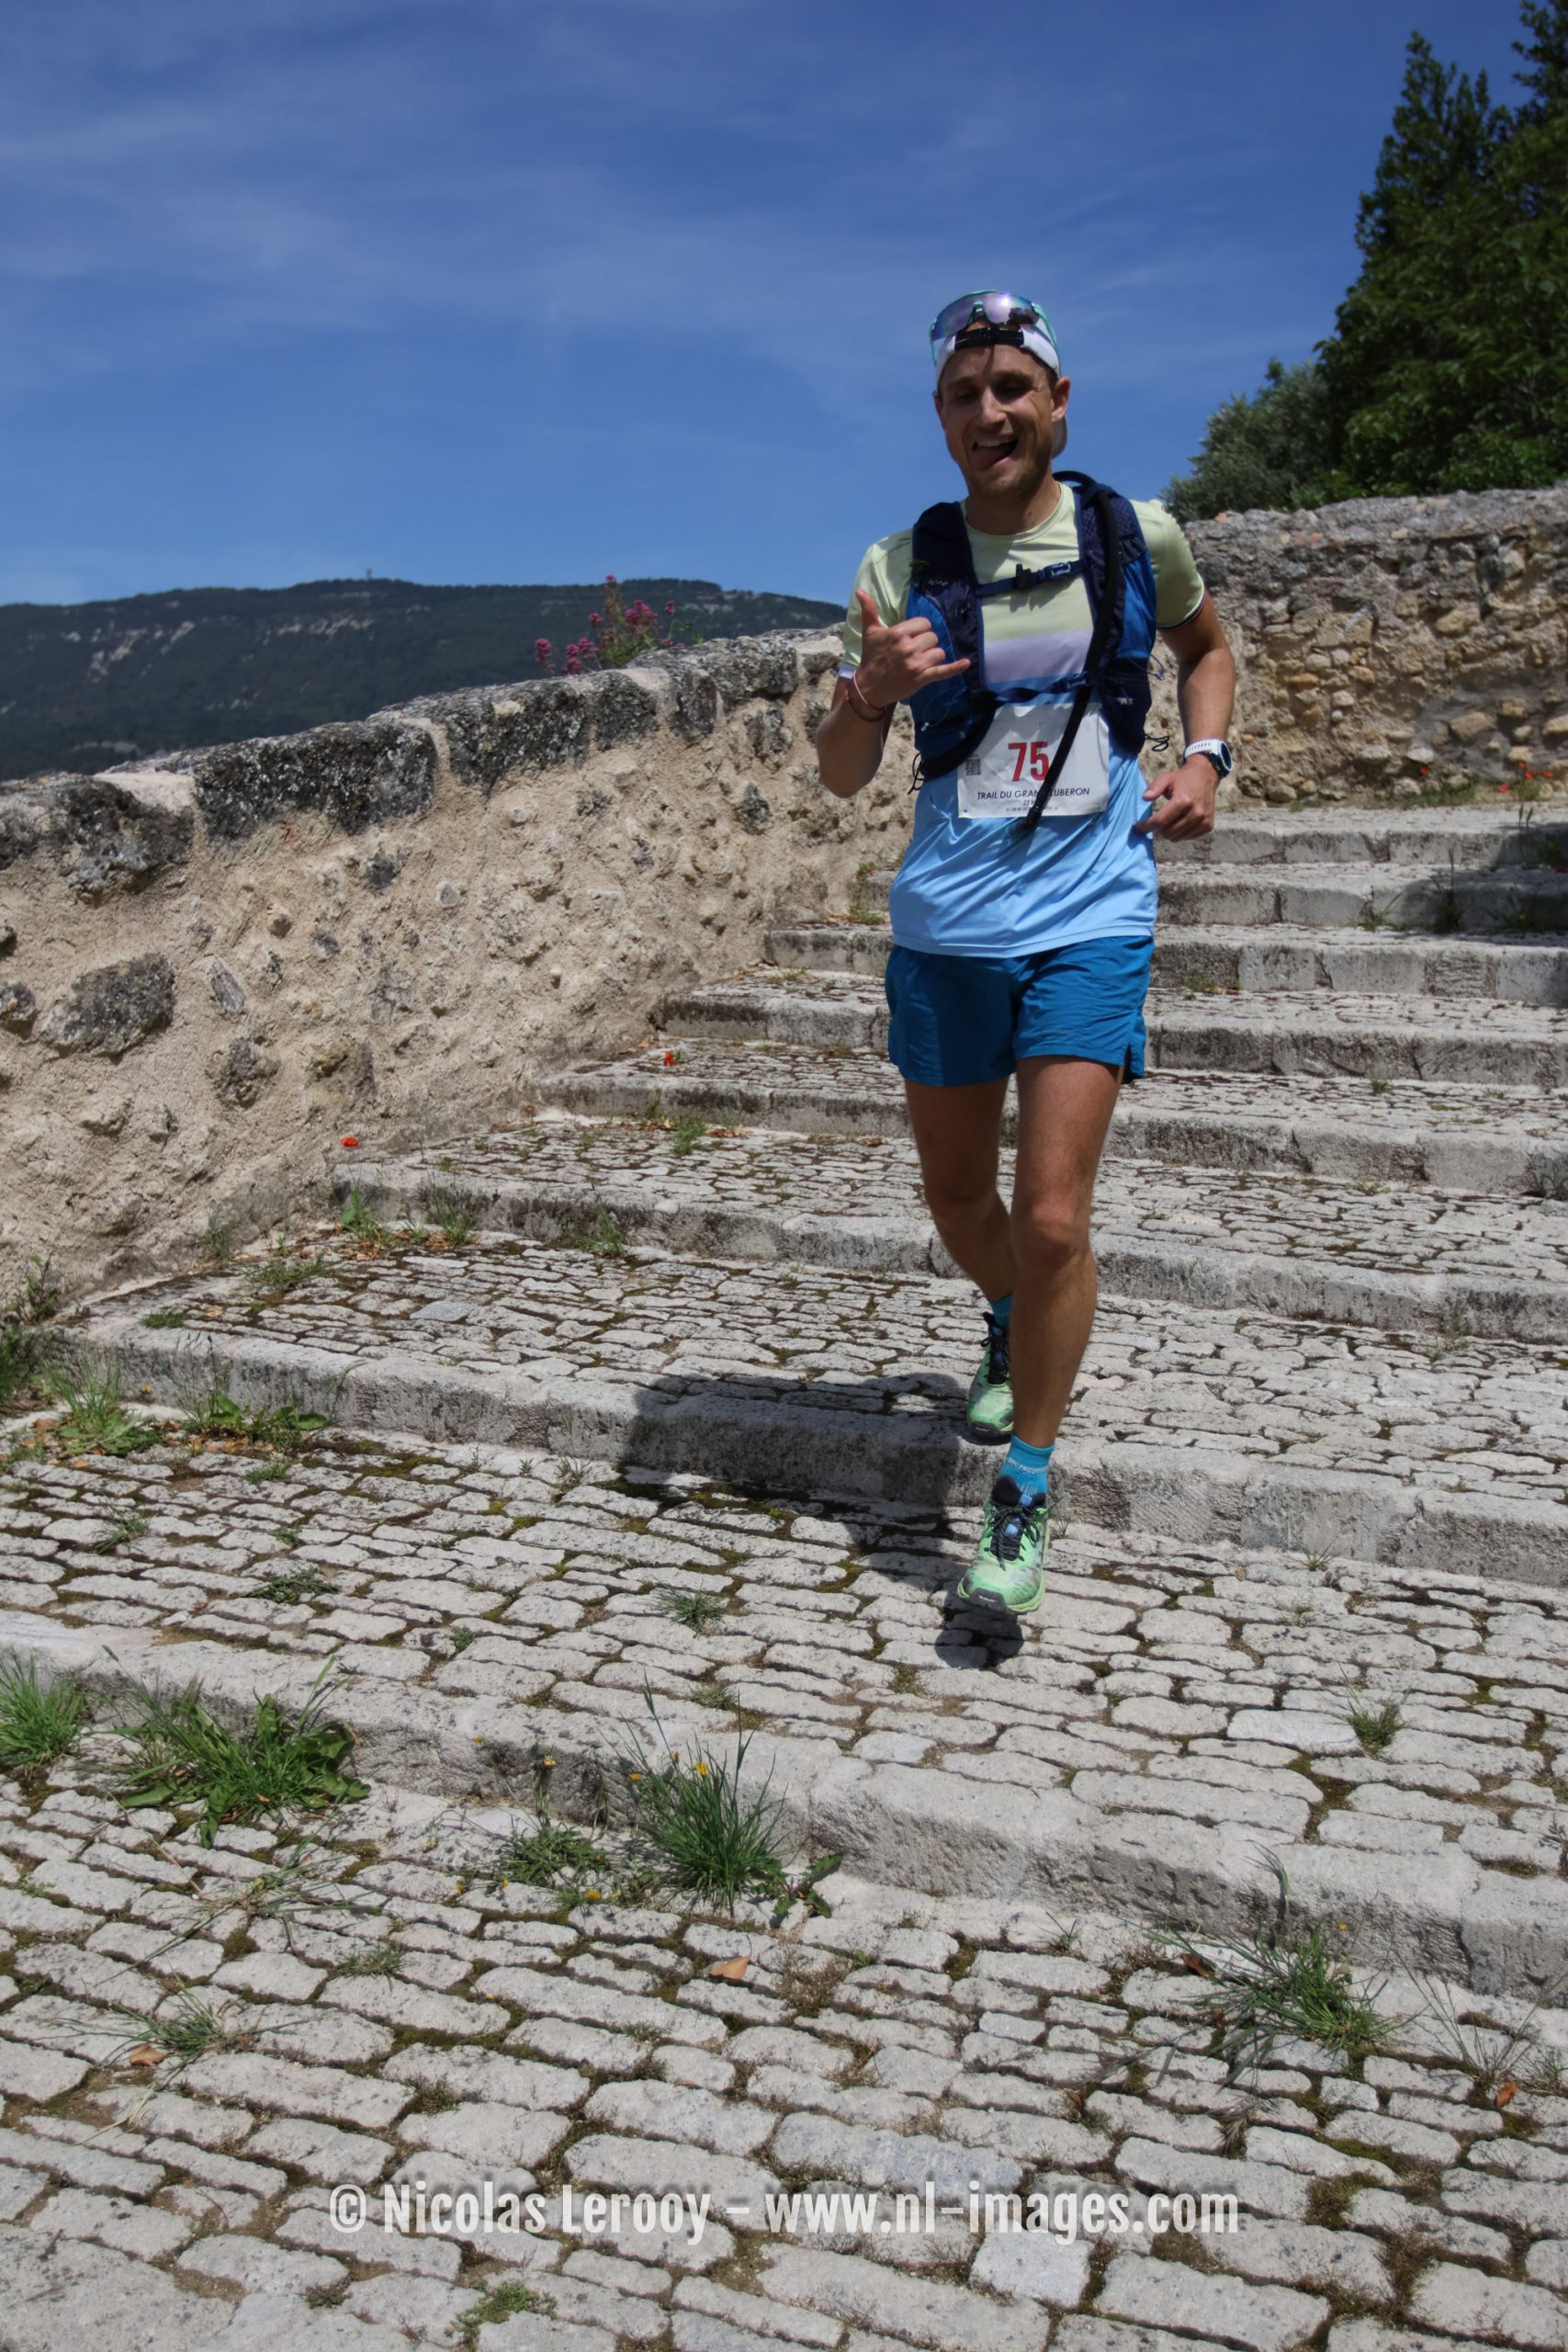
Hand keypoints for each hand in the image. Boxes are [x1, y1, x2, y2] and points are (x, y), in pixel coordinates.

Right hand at [852, 588, 969, 707]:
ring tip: (920, 661)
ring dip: (933, 656)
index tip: (910, 638)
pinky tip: (966, 663)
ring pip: (939, 652)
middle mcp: (909, 647)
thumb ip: (869, 610)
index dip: (919, 630)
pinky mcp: (922, 678)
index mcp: (898, 633)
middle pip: (932, 637)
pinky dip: (955, 667)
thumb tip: (860, 590)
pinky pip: (943, 671)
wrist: (869, 687)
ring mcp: (916, 663)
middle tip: (913, 651)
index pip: (924, 623)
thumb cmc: (871, 657)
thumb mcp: (870, 632)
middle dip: (925, 643)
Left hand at [1135, 754, 1217, 840]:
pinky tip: (1181, 821)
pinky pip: (1187, 838)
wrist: (1205, 777)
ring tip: (1170, 819)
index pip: (1160, 821)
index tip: (1138, 827)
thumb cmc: (1182, 779)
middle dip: (1158, 829)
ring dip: (1169, 832)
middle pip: (1168, 833)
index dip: (1146, 826)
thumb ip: (1154, 787)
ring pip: (1177, 838)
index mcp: (1184, 801)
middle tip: (1157, 821)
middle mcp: (1196, 813)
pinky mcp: (1208, 826)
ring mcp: (1203, 821)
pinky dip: (1180, 833)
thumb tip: (1145, 798)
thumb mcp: (1166, 778)